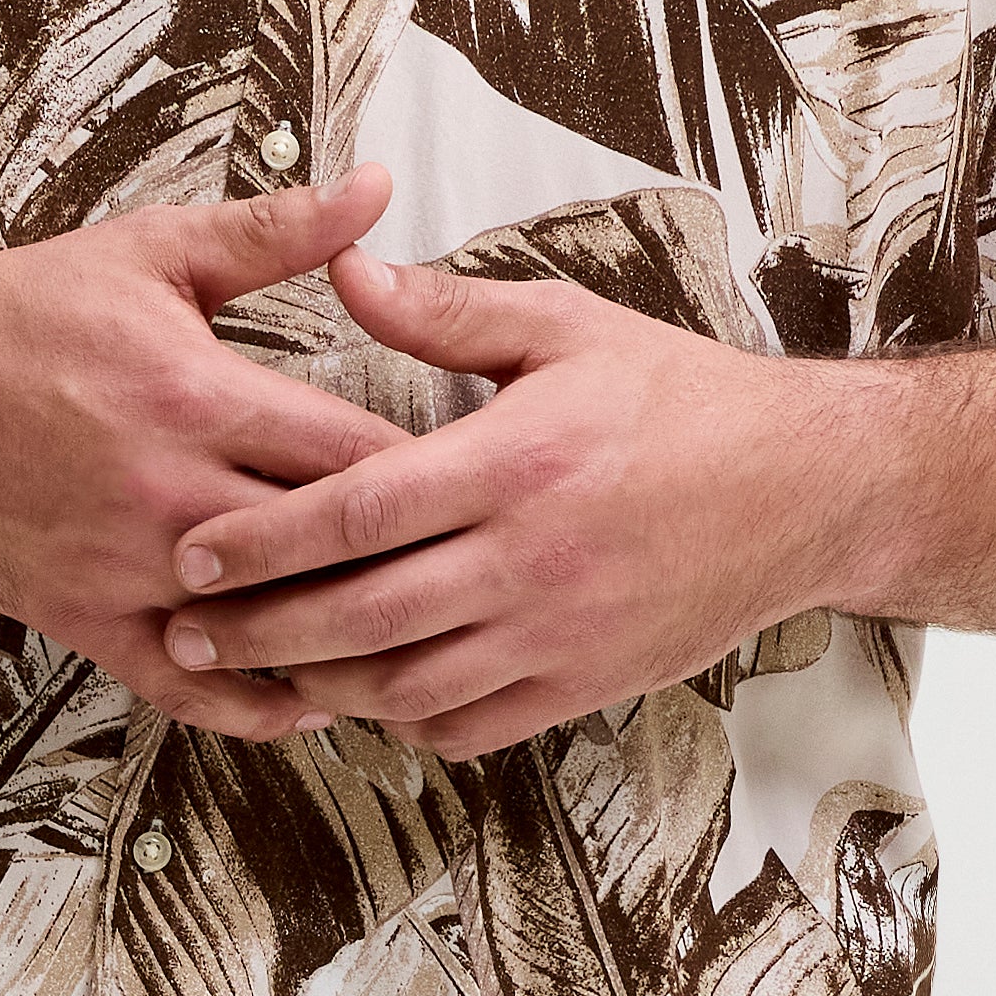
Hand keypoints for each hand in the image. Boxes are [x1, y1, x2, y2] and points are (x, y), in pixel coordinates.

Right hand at [0, 165, 407, 739]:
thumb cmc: (27, 309)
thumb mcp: (157, 252)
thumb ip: (277, 231)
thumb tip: (376, 187)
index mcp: (202, 398)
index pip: (357, 458)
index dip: (430, 479)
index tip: (473, 486)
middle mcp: (170, 495)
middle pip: (327, 553)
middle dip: (400, 565)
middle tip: (462, 576)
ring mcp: (126, 567)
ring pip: (268, 632)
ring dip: (340, 643)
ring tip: (409, 648)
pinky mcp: (85, 617)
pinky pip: (187, 686)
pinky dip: (256, 706)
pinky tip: (310, 702)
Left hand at [156, 240, 848, 758]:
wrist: (806, 489)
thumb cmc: (680, 400)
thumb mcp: (567, 328)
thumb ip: (446, 311)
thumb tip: (344, 269)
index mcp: (513, 462)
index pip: (354, 513)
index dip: (260, 541)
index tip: (193, 551)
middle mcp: (529, 560)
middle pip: (359, 617)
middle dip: (259, 631)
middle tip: (190, 628)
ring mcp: (556, 635)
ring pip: (403, 688)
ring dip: (320, 685)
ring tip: (263, 664)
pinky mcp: (582, 685)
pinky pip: (467, 727)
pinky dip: (402, 720)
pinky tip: (366, 691)